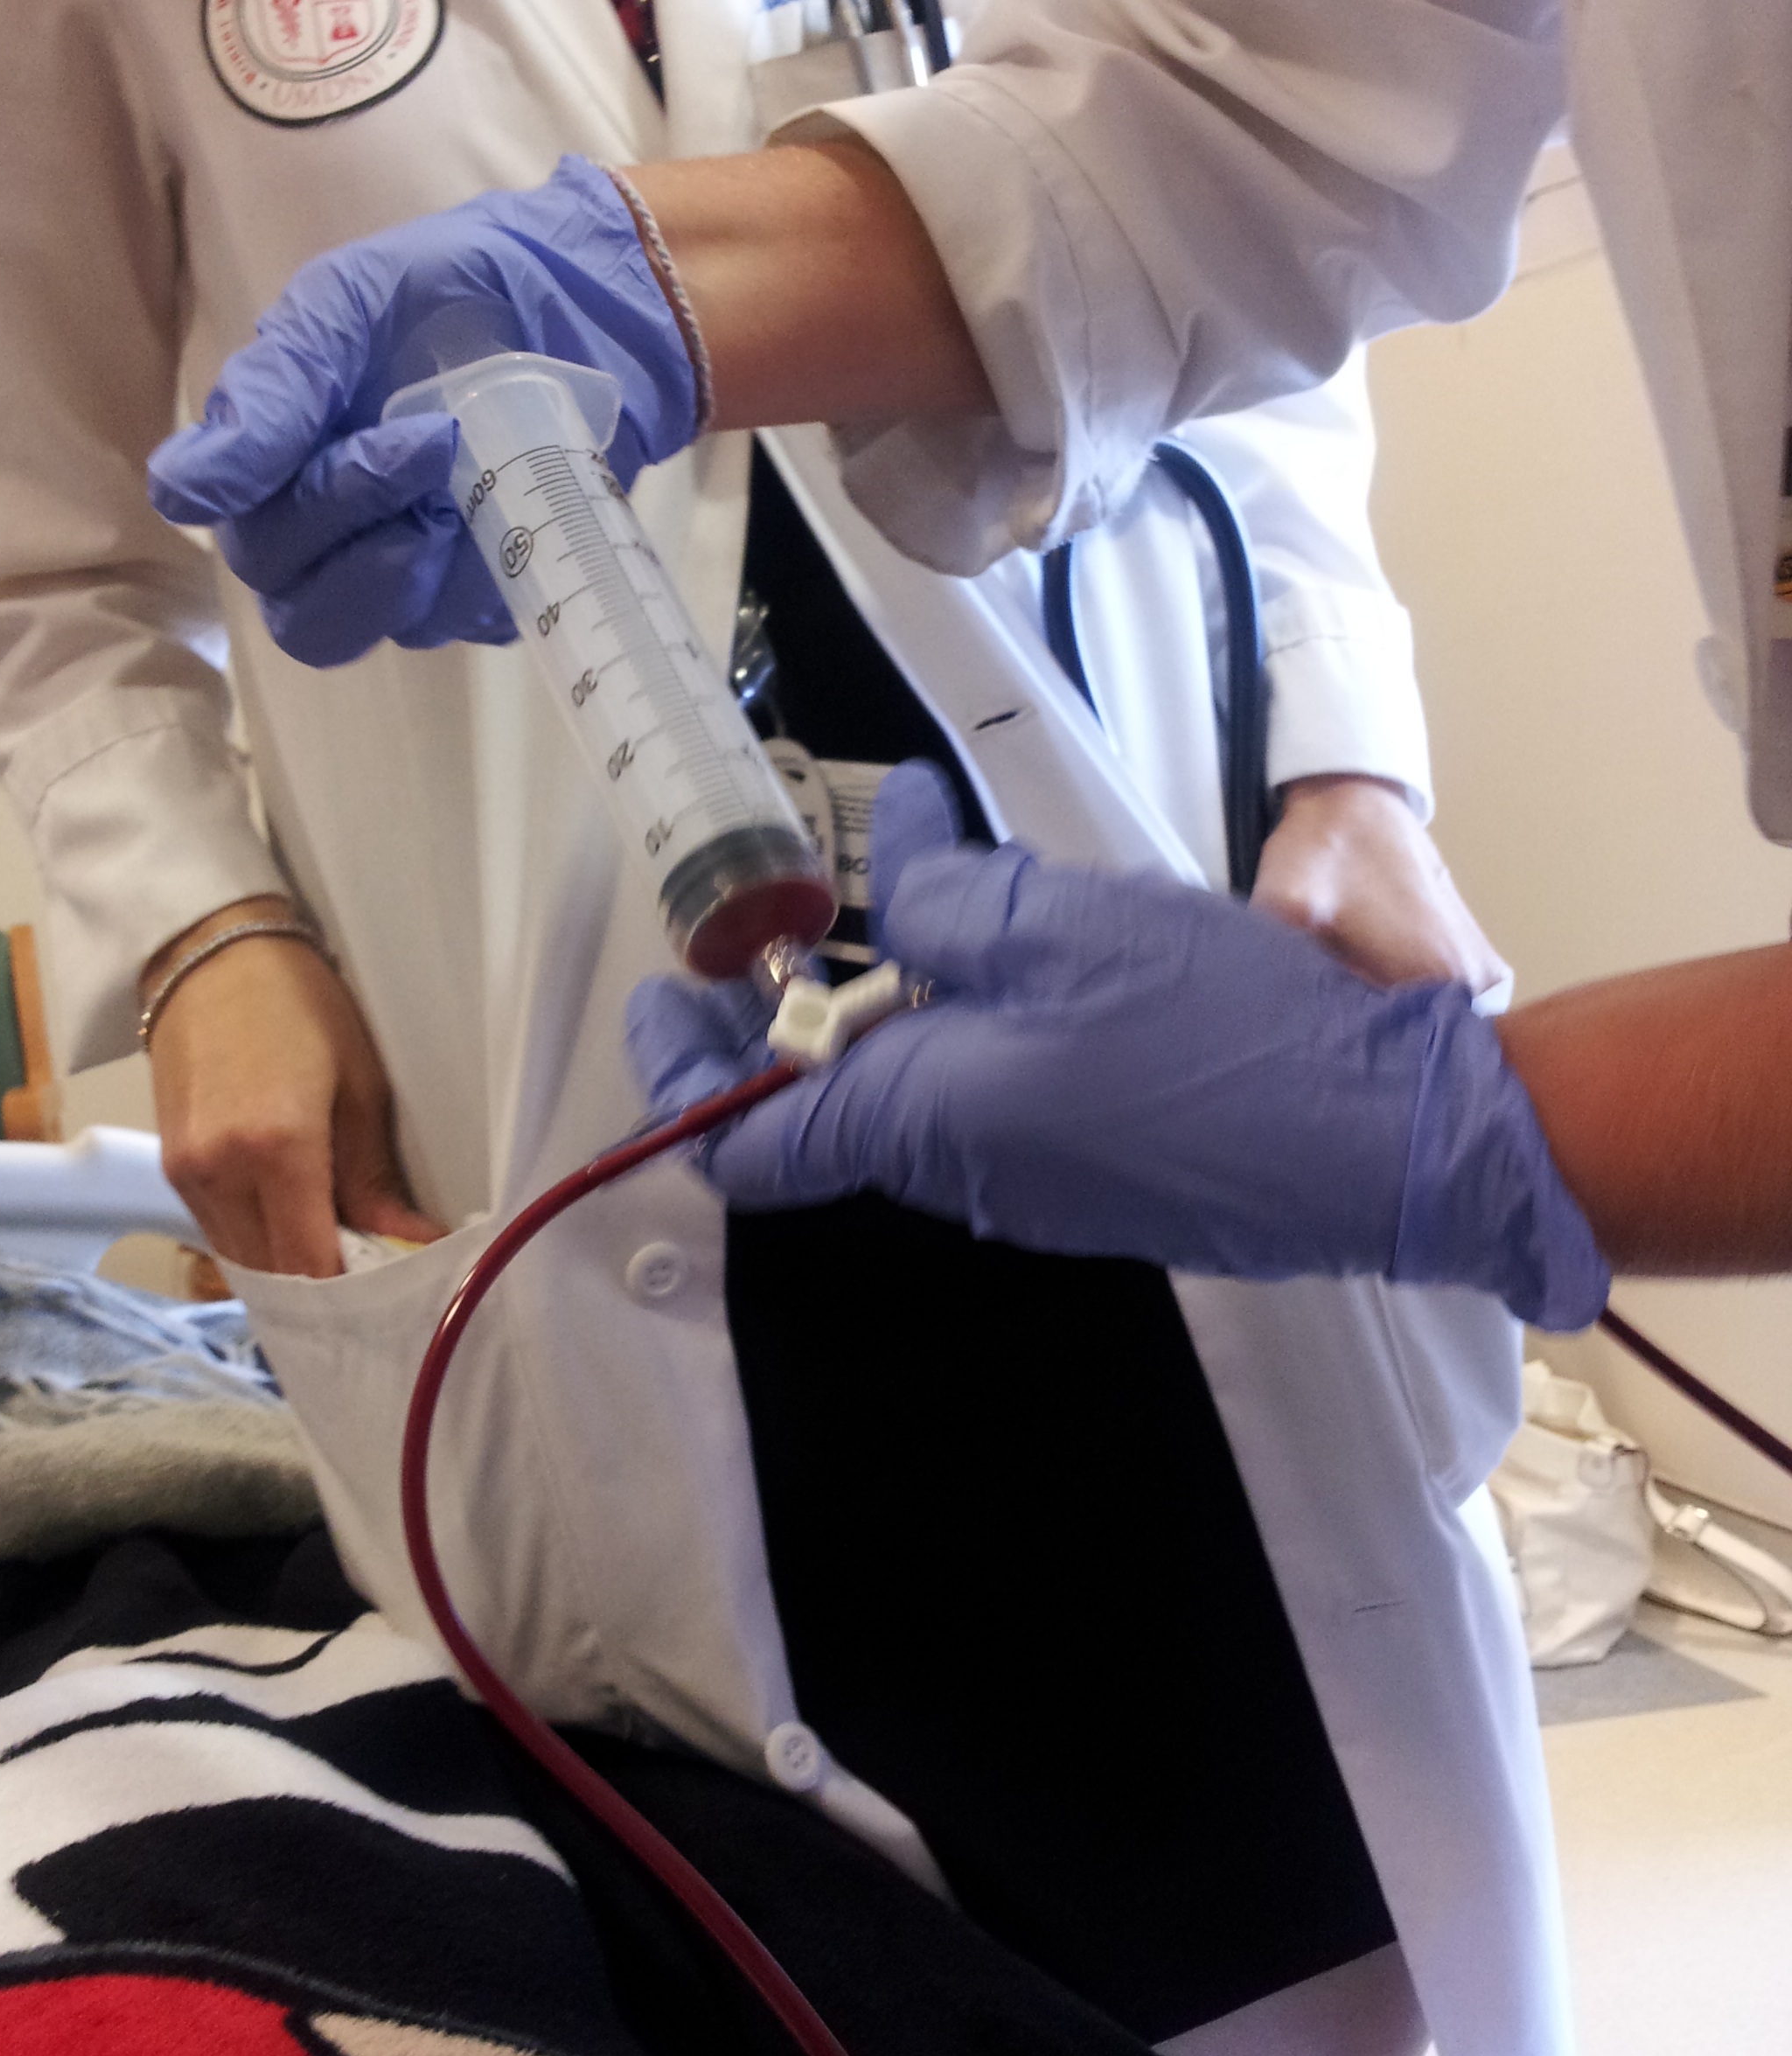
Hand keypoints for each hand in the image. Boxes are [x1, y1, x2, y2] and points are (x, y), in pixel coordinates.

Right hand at [144, 902, 443, 1276]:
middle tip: (375, 1278)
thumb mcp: (360, 1085)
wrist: (210, 956)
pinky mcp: (171, 1169)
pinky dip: (259, 1240)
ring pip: (244, 1260)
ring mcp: (187, 1174)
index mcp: (277, 1148)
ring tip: (338, 1248)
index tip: (396, 1296)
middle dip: (325, 1287)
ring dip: (289, 1267)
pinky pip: (220, 1232)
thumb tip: (412, 1244)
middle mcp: (221, 1172)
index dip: (354, 1295)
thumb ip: (375, 1180)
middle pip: (275, 1274)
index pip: (312, 1265)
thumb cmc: (299, 1005)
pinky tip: (294, 1220)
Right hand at [146, 156, 698, 667]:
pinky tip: (517, 501)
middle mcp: (324, 533)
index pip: (245, 537)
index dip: (277, 509)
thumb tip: (177, 498)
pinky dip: (485, 566)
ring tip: (469, 477)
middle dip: (358, 517)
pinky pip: (457, 621)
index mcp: (275, 460)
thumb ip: (270, 392)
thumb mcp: (348, 305)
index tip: (348, 435)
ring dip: (415, 559)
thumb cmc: (451, 293)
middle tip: (432, 439)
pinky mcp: (474, 594)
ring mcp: (400, 572)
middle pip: (294, 600)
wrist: (584, 304)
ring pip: (368, 626)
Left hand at [626, 764, 1606, 1328]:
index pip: (749, 1144)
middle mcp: (965, 1178)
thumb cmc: (1218, 1028)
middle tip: (784, 930)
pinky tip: (1021, 963)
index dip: (685, 1079)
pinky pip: (1002, 1110)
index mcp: (925, 1125)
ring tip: (915, 912)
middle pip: (832, 1111)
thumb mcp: (1060, 926)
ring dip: (893, 1016)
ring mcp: (1041, 1192)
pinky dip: (972, 1037)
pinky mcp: (1110, 1183)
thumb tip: (894, 863)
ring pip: (922, 1102)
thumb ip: (947, 903)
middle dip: (790, 1020)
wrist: (1390, 1142)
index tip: (665, 1004)